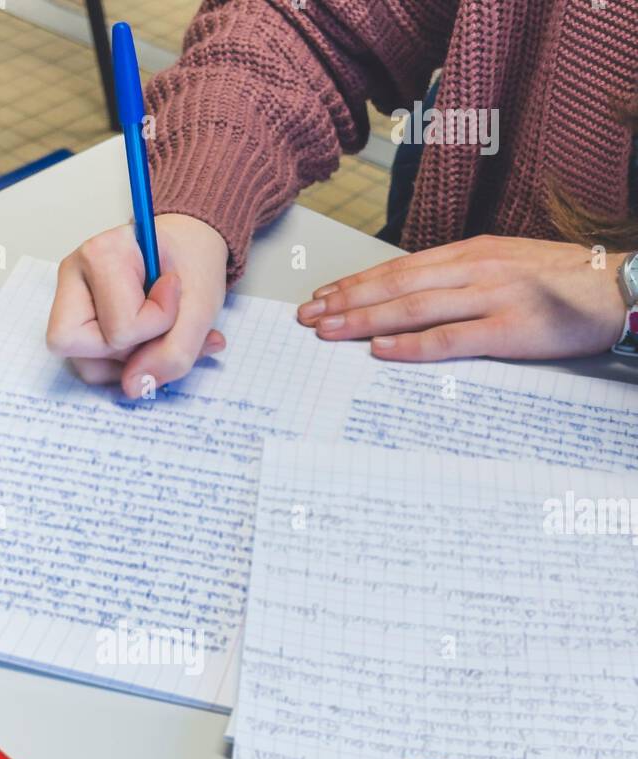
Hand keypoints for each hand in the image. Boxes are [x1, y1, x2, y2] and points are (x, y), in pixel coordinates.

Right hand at [46, 213, 228, 396]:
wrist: (189, 249)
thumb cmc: (192, 264)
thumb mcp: (201, 308)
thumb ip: (173, 354)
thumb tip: (132, 389)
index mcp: (100, 254)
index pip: (118, 327)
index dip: (157, 326)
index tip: (174, 291)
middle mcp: (72, 274)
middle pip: (78, 346)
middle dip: (131, 350)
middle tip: (158, 322)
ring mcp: (68, 300)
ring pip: (86, 366)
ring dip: (130, 363)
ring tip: (156, 334)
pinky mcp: (75, 323)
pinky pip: (92, 368)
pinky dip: (125, 366)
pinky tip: (147, 343)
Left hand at [297, 236, 628, 361]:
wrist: (620, 287)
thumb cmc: (564, 283)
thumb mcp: (507, 267)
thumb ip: (464, 280)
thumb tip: (417, 299)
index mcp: (472, 253)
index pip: (400, 268)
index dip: (357, 283)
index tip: (323, 296)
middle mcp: (475, 269)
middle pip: (397, 286)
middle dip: (346, 301)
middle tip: (307, 317)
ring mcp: (492, 297)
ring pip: (413, 309)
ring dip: (364, 321)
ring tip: (327, 332)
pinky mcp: (510, 328)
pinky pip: (450, 338)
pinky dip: (411, 345)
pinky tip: (379, 350)